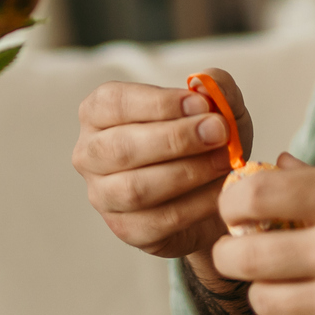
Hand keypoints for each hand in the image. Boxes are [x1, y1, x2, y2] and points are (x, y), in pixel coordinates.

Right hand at [73, 69, 251, 266]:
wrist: (211, 193)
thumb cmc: (203, 141)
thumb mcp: (215, 107)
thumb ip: (215, 87)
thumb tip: (204, 85)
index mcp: (98, 112)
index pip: (114, 102)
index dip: (157, 103)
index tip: (200, 104)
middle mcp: (90, 153)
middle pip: (121, 147)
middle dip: (175, 139)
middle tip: (219, 132)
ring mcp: (102, 195)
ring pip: (136, 188)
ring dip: (186, 173)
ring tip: (224, 162)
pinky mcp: (125, 229)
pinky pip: (158, 221)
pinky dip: (194, 206)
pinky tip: (220, 193)